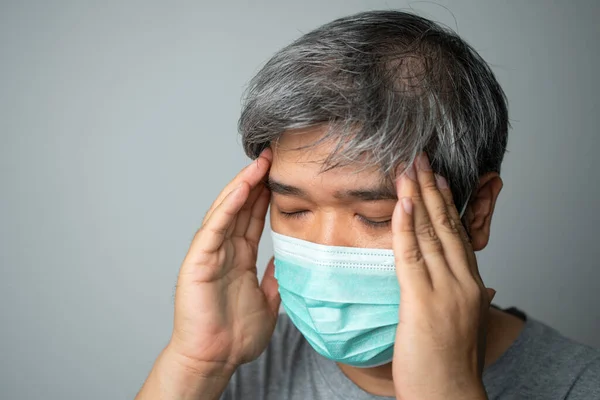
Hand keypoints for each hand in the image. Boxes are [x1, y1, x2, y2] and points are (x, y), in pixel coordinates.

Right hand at [167, 148, 279, 374]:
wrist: (215, 359)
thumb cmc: (235, 335)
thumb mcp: (268, 300)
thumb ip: (275, 277)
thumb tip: (287, 260)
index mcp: (239, 257)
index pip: (254, 218)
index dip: (266, 195)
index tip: (282, 174)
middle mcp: (224, 250)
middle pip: (241, 207)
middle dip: (256, 181)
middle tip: (273, 156)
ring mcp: (210, 253)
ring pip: (227, 211)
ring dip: (243, 185)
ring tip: (260, 163)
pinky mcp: (198, 261)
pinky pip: (214, 228)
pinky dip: (227, 207)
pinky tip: (242, 188)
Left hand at [391, 153, 492, 399]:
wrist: (449, 396)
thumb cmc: (451, 364)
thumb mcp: (465, 322)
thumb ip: (469, 297)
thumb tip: (480, 284)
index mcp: (470, 284)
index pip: (457, 233)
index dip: (446, 202)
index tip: (436, 177)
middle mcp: (462, 281)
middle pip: (445, 225)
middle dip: (430, 188)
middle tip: (419, 158)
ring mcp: (444, 290)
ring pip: (429, 233)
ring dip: (416, 197)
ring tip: (407, 168)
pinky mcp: (422, 302)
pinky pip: (411, 256)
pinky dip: (405, 227)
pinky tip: (400, 204)